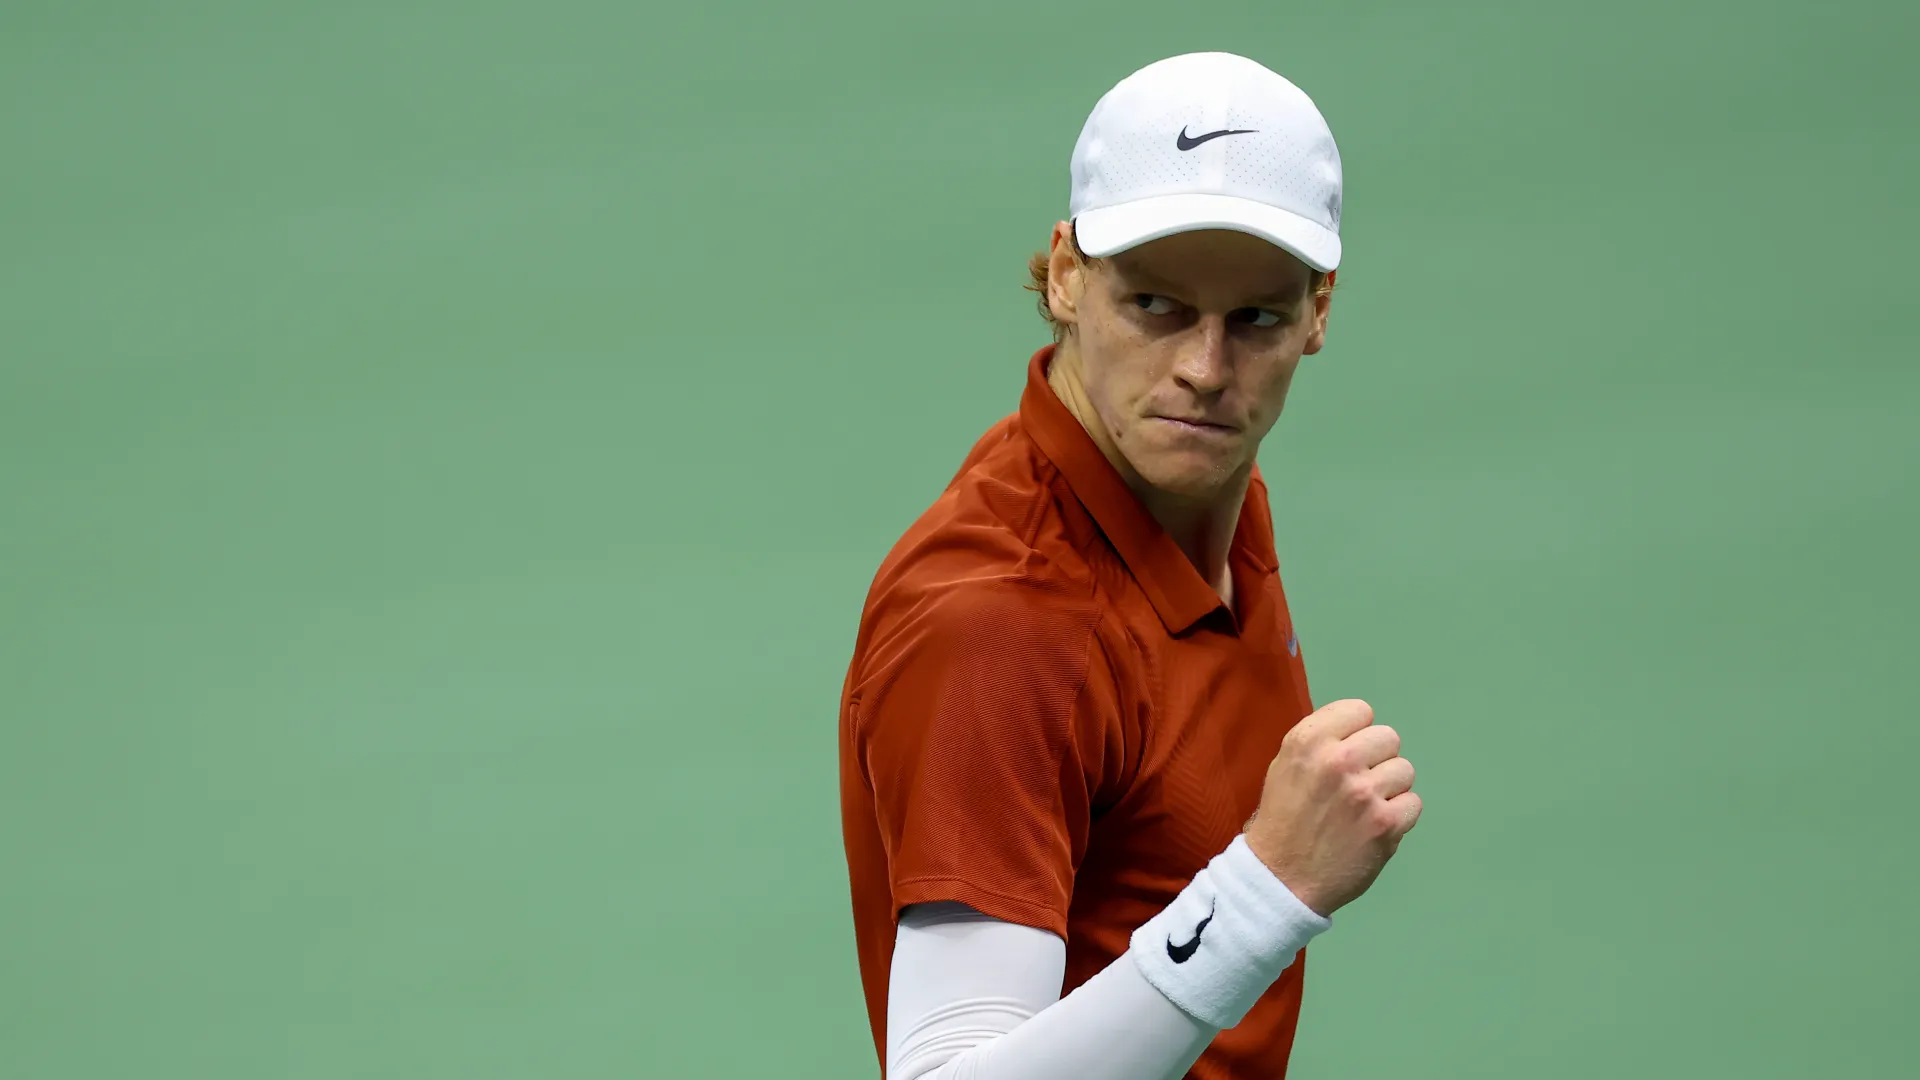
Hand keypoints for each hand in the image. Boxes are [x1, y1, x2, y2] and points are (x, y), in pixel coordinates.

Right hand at [1243, 699, 1420, 916]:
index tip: (1347, 752)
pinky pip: (1413, 803)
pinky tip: (1375, 827)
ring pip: (1405, 770)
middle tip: (1358, 784)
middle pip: (1388, 738)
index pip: (1360, 711)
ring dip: (1389, 788)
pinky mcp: (1386, 825)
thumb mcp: (1285, 765)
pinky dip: (1399, 816)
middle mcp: (1338, 761)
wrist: (1280, 878)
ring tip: (1366, 808)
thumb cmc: (1282, 819)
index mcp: (1309, 740)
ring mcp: (1365, 793)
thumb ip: (1321, 742)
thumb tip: (1358, 730)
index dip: (1356, 732)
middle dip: (1376, 759)